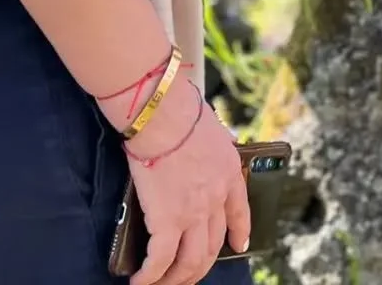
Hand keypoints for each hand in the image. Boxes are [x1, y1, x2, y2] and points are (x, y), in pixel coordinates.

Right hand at [122, 82, 251, 284]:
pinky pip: (160, 262)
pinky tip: (139, 281)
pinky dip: (149, 277)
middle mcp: (216, 197)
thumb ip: (217, 145)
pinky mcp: (167, 221)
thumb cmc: (182, 113)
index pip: (241, 211)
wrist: (164, 115)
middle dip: (199, 267)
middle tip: (186, 275)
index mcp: (230, 173)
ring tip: (161, 284)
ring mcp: (194, 212)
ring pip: (190, 262)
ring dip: (175, 279)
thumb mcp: (214, 128)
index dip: (240, 232)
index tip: (240, 245)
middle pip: (213, 245)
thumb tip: (220, 145)